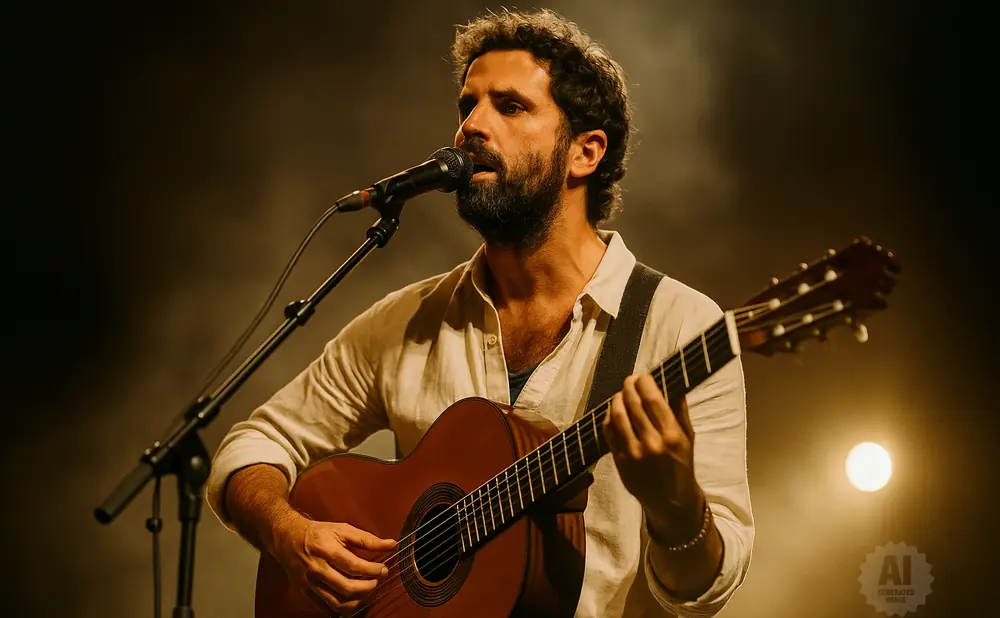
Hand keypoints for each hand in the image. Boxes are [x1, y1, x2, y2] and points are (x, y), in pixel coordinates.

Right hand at [273, 518, 396, 615]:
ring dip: (358, 601)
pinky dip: (342, 609)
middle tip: (376, 581)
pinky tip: (352, 600)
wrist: (288, 538)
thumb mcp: (342, 529)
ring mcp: (311, 583)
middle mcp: (318, 569)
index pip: (354, 566)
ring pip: (338, 603)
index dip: (372, 570)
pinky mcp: (306, 593)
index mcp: (327, 550)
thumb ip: (367, 539)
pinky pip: (326, 608)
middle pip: (347, 588)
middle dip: (368, 588)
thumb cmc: (318, 533)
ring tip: (366, 591)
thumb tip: (391, 544)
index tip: (383, 569)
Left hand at [603, 374, 703, 538]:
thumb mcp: (689, 438)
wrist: (671, 501)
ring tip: (621, 394)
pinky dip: (609, 417)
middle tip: (630, 380)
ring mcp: (633, 453)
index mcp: (672, 435)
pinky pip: (608, 432)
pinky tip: (613, 411)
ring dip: (617, 399)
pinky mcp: (620, 461)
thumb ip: (679, 410)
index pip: (653, 399)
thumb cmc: (682, 466)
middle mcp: (652, 443)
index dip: (644, 382)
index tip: (643, 376)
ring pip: (618, 415)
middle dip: (629, 387)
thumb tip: (672, 383)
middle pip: (633, 404)